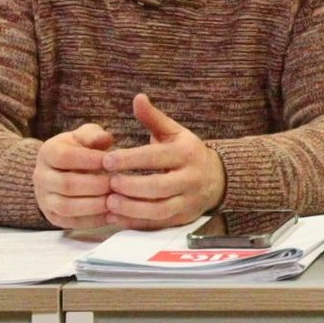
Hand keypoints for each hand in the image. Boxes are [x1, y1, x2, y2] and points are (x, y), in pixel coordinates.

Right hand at [33, 122, 117, 230]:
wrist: (63, 170)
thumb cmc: (80, 149)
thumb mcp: (85, 136)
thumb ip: (94, 135)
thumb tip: (105, 139)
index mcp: (47, 153)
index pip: (65, 157)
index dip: (89, 160)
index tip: (111, 162)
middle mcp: (41, 177)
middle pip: (66, 184)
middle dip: (95, 185)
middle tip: (117, 183)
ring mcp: (44, 199)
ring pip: (66, 207)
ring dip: (94, 205)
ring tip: (116, 200)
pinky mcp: (52, 216)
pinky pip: (70, 223)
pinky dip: (93, 221)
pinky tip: (112, 215)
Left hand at [99, 93, 226, 229]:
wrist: (217, 179)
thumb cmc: (186, 152)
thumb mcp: (174, 132)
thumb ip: (153, 118)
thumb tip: (138, 98)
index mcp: (186, 153)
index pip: (155, 157)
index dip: (129, 159)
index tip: (106, 160)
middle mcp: (191, 178)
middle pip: (157, 186)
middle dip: (129, 186)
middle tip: (107, 183)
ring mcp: (188, 201)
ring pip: (158, 209)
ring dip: (131, 208)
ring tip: (109, 202)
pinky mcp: (183, 219)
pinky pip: (157, 224)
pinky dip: (135, 222)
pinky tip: (116, 217)